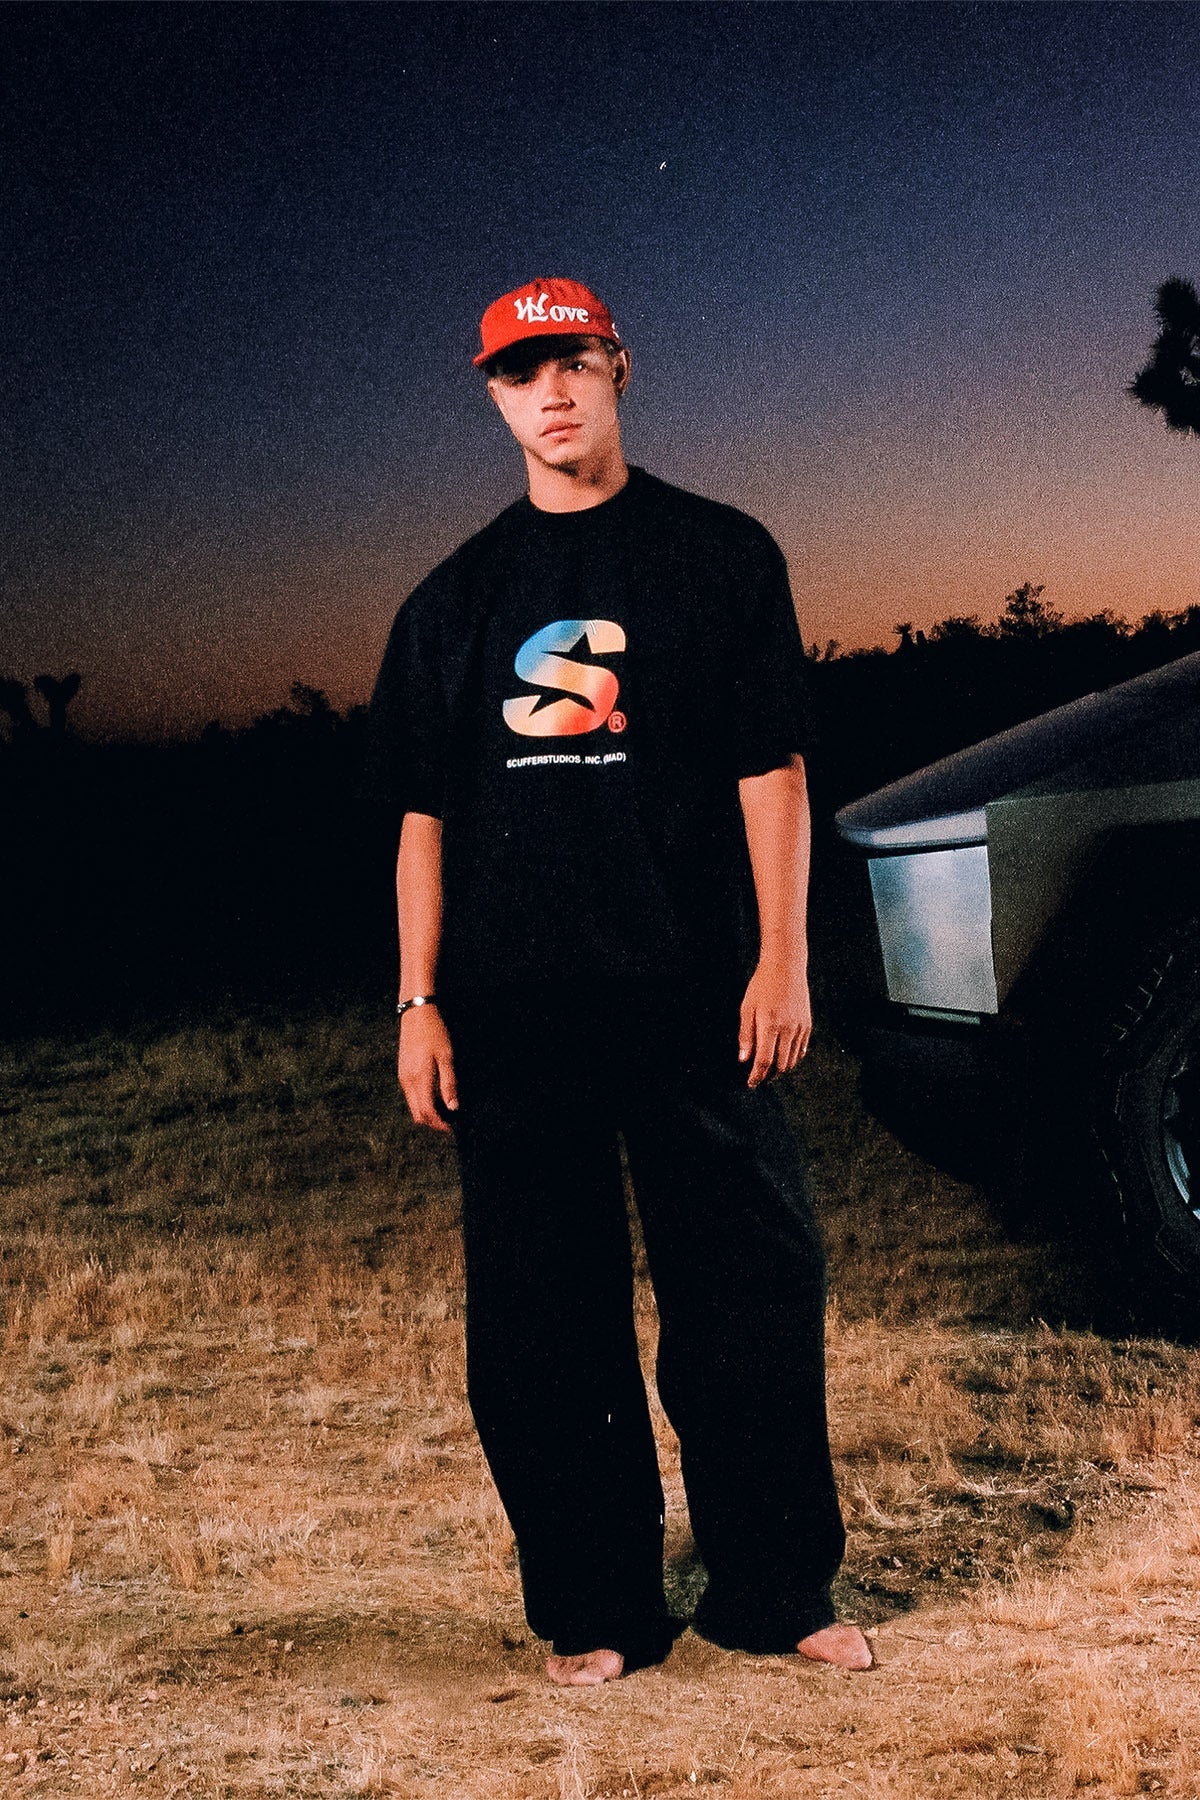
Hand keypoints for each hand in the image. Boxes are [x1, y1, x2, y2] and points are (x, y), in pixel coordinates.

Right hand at [397, 1005, 458, 1130]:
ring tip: (444, 1111)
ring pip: (412, 1106)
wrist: (416, 1014)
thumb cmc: (434, 1032)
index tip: (451, 1128)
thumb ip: (449, 1084)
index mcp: (419, 1078)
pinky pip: (410, 1096)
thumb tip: (453, 1107)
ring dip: (427, 1113)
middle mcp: (407, 1081)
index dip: (439, 1124)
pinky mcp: (402, 1072)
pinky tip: (434, 1097)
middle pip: (417, 1114)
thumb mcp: (447, 1057)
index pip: (427, 1112)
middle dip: (432, 1123)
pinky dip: (421, 1102)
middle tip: (449, 1123)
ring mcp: (403, 1077)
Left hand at [738, 959, 811, 1087]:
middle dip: (769, 1076)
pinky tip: (783, 1058)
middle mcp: (788, 1029)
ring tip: (769, 1071)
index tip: (750, 1084)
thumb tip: (744, 1060)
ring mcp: (800, 1028)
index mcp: (770, 1025)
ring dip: (781, 1069)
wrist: (786, 967)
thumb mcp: (747, 1008)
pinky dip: (792, 1058)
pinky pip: (802, 1050)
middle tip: (759, 1078)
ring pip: (792, 1060)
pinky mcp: (807, 1025)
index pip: (764, 1061)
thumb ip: (746, 1035)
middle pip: (780, 1066)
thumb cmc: (762, 986)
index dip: (757, 1076)